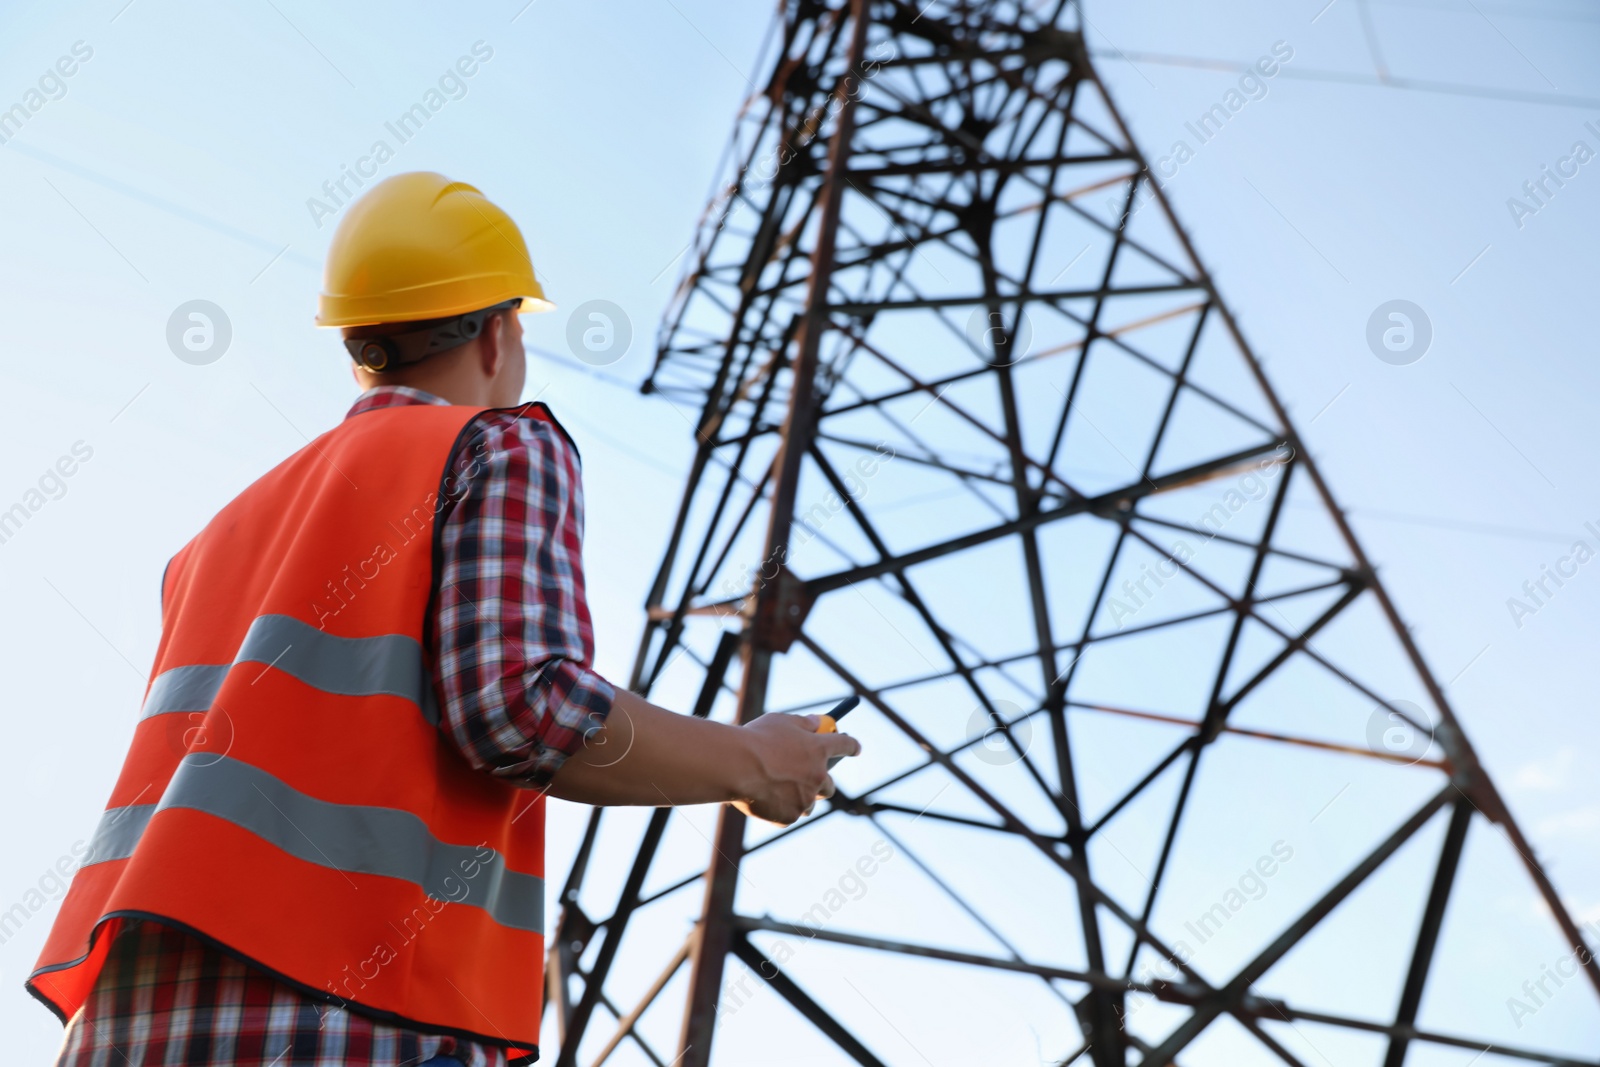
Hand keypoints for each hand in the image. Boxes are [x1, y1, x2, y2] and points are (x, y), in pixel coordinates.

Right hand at [732, 713, 861, 825]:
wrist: (735, 766)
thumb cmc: (755, 739)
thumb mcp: (780, 721)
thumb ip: (801, 723)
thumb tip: (815, 723)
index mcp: (819, 749)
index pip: (845, 745)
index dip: (852, 746)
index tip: (856, 748)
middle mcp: (818, 775)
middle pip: (830, 785)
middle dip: (822, 782)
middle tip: (808, 777)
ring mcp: (805, 798)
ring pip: (809, 802)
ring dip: (800, 798)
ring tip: (777, 789)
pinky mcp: (789, 816)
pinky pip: (788, 813)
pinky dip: (779, 808)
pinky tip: (763, 798)